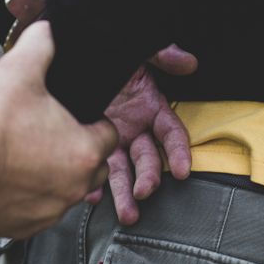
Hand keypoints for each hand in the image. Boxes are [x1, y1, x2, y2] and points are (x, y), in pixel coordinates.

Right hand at [0, 21, 116, 237]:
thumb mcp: (19, 68)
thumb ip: (41, 44)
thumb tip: (47, 28)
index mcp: (84, 151)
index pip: (109, 136)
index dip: (93, 122)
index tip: (74, 115)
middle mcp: (73, 188)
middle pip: (93, 168)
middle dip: (79, 152)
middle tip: (51, 134)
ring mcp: (47, 212)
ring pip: (65, 192)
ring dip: (54, 176)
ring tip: (25, 153)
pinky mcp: (21, 227)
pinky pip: (37, 212)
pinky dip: (28, 197)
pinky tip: (7, 176)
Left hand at [87, 45, 196, 224]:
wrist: (75, 51)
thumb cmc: (108, 50)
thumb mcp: (137, 49)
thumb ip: (162, 55)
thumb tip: (188, 62)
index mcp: (151, 107)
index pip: (172, 134)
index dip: (180, 151)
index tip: (184, 170)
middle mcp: (135, 127)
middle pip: (148, 159)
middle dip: (149, 179)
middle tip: (144, 193)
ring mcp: (112, 137)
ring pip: (123, 170)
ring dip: (125, 193)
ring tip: (127, 214)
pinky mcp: (89, 141)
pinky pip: (93, 165)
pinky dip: (92, 182)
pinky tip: (91, 195)